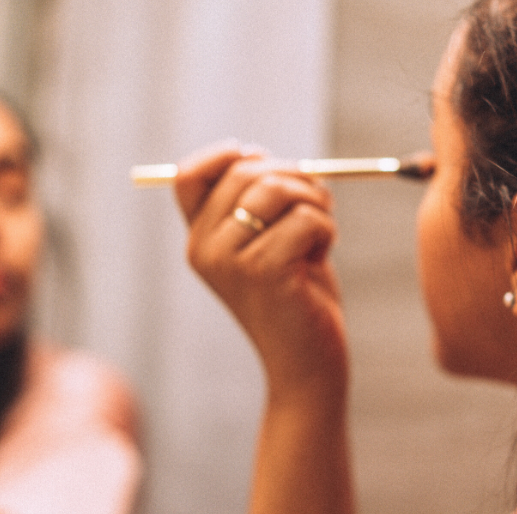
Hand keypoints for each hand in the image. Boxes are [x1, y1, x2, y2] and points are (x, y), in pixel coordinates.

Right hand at [174, 141, 347, 402]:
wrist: (307, 364)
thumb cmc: (297, 297)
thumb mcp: (269, 241)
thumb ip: (257, 200)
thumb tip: (254, 151)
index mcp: (199, 240)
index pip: (189, 175)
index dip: (226, 155)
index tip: (263, 159)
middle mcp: (204, 249)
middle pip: (243, 172)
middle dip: (294, 176)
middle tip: (316, 204)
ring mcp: (230, 261)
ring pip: (278, 189)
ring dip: (315, 202)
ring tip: (319, 234)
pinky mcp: (263, 272)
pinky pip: (306, 218)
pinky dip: (326, 231)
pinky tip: (319, 259)